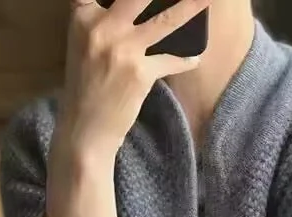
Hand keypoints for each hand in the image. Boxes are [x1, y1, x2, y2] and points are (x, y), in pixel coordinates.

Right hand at [57, 0, 210, 157]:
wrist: (85, 128)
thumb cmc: (85, 87)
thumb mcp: (83, 45)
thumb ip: (100, 20)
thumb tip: (131, 9)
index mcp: (83, 17)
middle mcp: (102, 28)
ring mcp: (123, 50)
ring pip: (164, 21)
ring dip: (190, 7)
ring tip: (209, 0)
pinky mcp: (139, 73)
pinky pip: (171, 60)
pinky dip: (185, 60)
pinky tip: (195, 59)